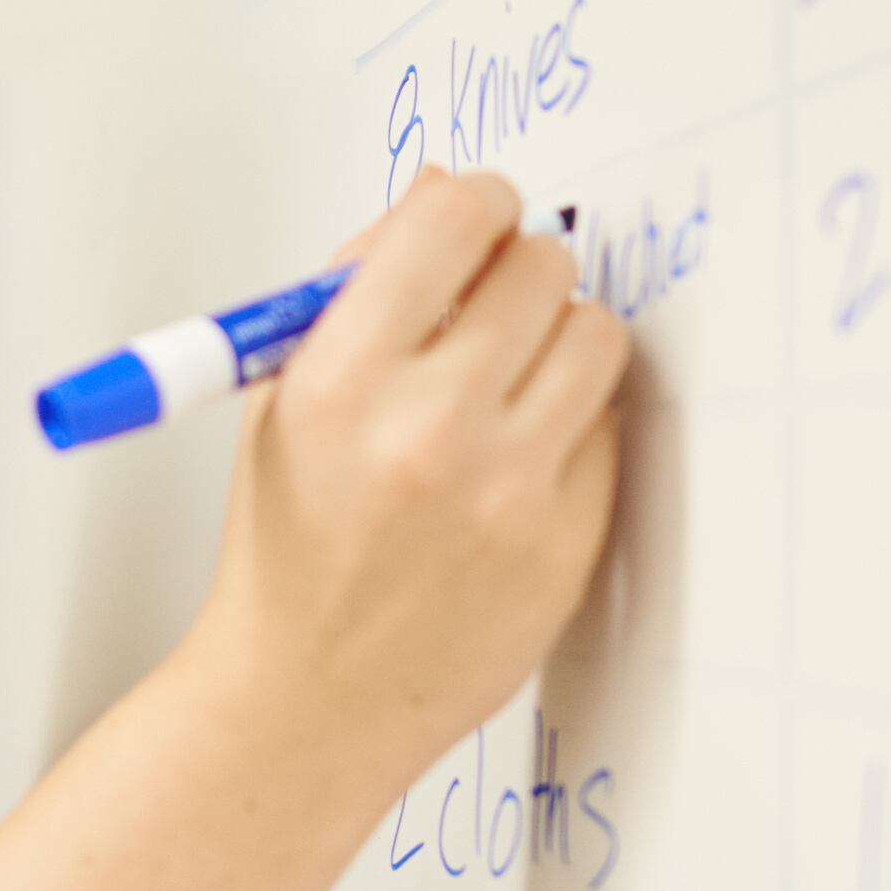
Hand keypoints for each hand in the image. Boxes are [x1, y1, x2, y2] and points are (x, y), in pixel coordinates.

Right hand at [180, 169, 626, 794]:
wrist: (307, 699)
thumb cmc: (289, 546)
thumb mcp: (281, 398)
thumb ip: (356, 285)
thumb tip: (445, 192)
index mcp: (342, 380)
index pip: (456, 219)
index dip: (478, 203)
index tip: (480, 219)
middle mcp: (431, 430)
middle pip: (543, 268)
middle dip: (518, 273)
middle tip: (494, 309)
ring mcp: (509, 494)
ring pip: (598, 337)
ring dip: (562, 341)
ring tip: (516, 380)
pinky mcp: (567, 545)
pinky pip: (609, 432)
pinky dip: (572, 431)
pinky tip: (517, 464)